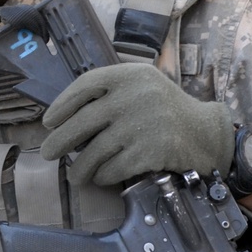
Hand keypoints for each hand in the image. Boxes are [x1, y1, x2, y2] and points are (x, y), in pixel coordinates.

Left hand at [40, 63, 233, 186]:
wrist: (204, 132)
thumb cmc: (161, 109)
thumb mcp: (138, 87)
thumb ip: (107, 93)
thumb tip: (61, 121)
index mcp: (129, 75)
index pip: (85, 85)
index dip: (61, 105)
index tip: (48, 122)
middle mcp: (134, 96)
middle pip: (82, 122)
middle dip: (59, 142)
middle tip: (48, 153)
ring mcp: (143, 124)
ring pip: (94, 151)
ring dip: (80, 168)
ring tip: (75, 175)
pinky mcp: (151, 151)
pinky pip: (113, 168)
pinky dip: (103, 176)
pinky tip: (100, 177)